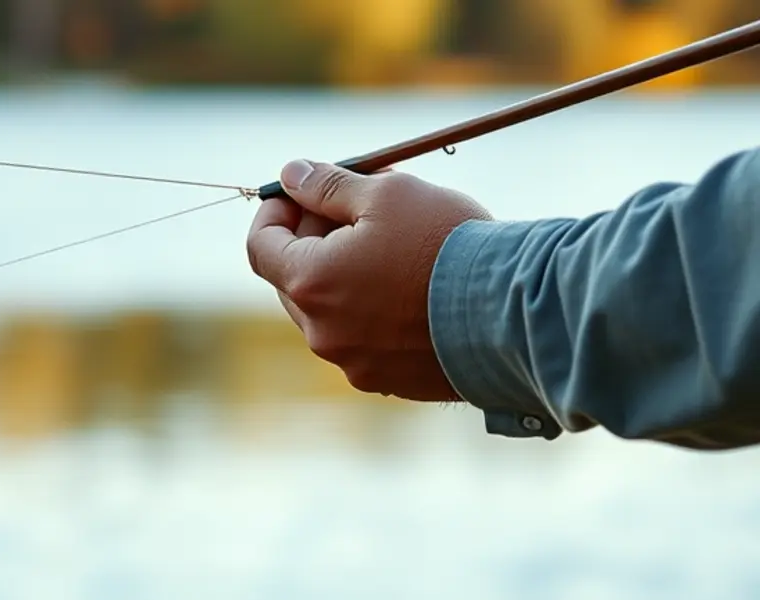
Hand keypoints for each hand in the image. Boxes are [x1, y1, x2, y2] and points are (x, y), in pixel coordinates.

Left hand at [246, 159, 492, 401]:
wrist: (514, 312)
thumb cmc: (447, 244)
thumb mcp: (386, 193)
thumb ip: (327, 186)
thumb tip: (290, 176)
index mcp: (310, 283)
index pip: (261, 247)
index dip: (274, 213)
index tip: (299, 192)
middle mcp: (322, 332)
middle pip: (294, 279)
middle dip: (314, 239)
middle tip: (355, 207)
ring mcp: (354, 363)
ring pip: (330, 311)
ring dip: (346, 275)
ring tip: (394, 243)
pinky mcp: (388, 382)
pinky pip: (363, 339)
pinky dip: (373, 310)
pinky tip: (413, 287)